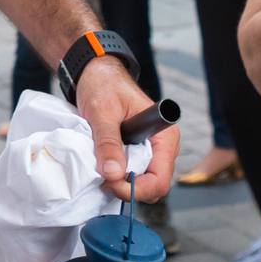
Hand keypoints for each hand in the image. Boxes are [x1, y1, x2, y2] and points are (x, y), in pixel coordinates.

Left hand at [75, 55, 177, 201]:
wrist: (95, 73)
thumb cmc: (104, 85)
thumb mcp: (103, 112)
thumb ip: (108, 142)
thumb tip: (113, 174)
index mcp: (165, 136)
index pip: (160, 179)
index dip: (137, 188)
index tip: (110, 184)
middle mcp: (163, 147)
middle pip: (154, 186)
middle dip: (128, 188)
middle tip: (102, 179)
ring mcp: (151, 151)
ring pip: (143, 182)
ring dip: (122, 183)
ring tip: (101, 171)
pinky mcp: (138, 153)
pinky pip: (133, 174)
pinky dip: (118, 176)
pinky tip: (104, 168)